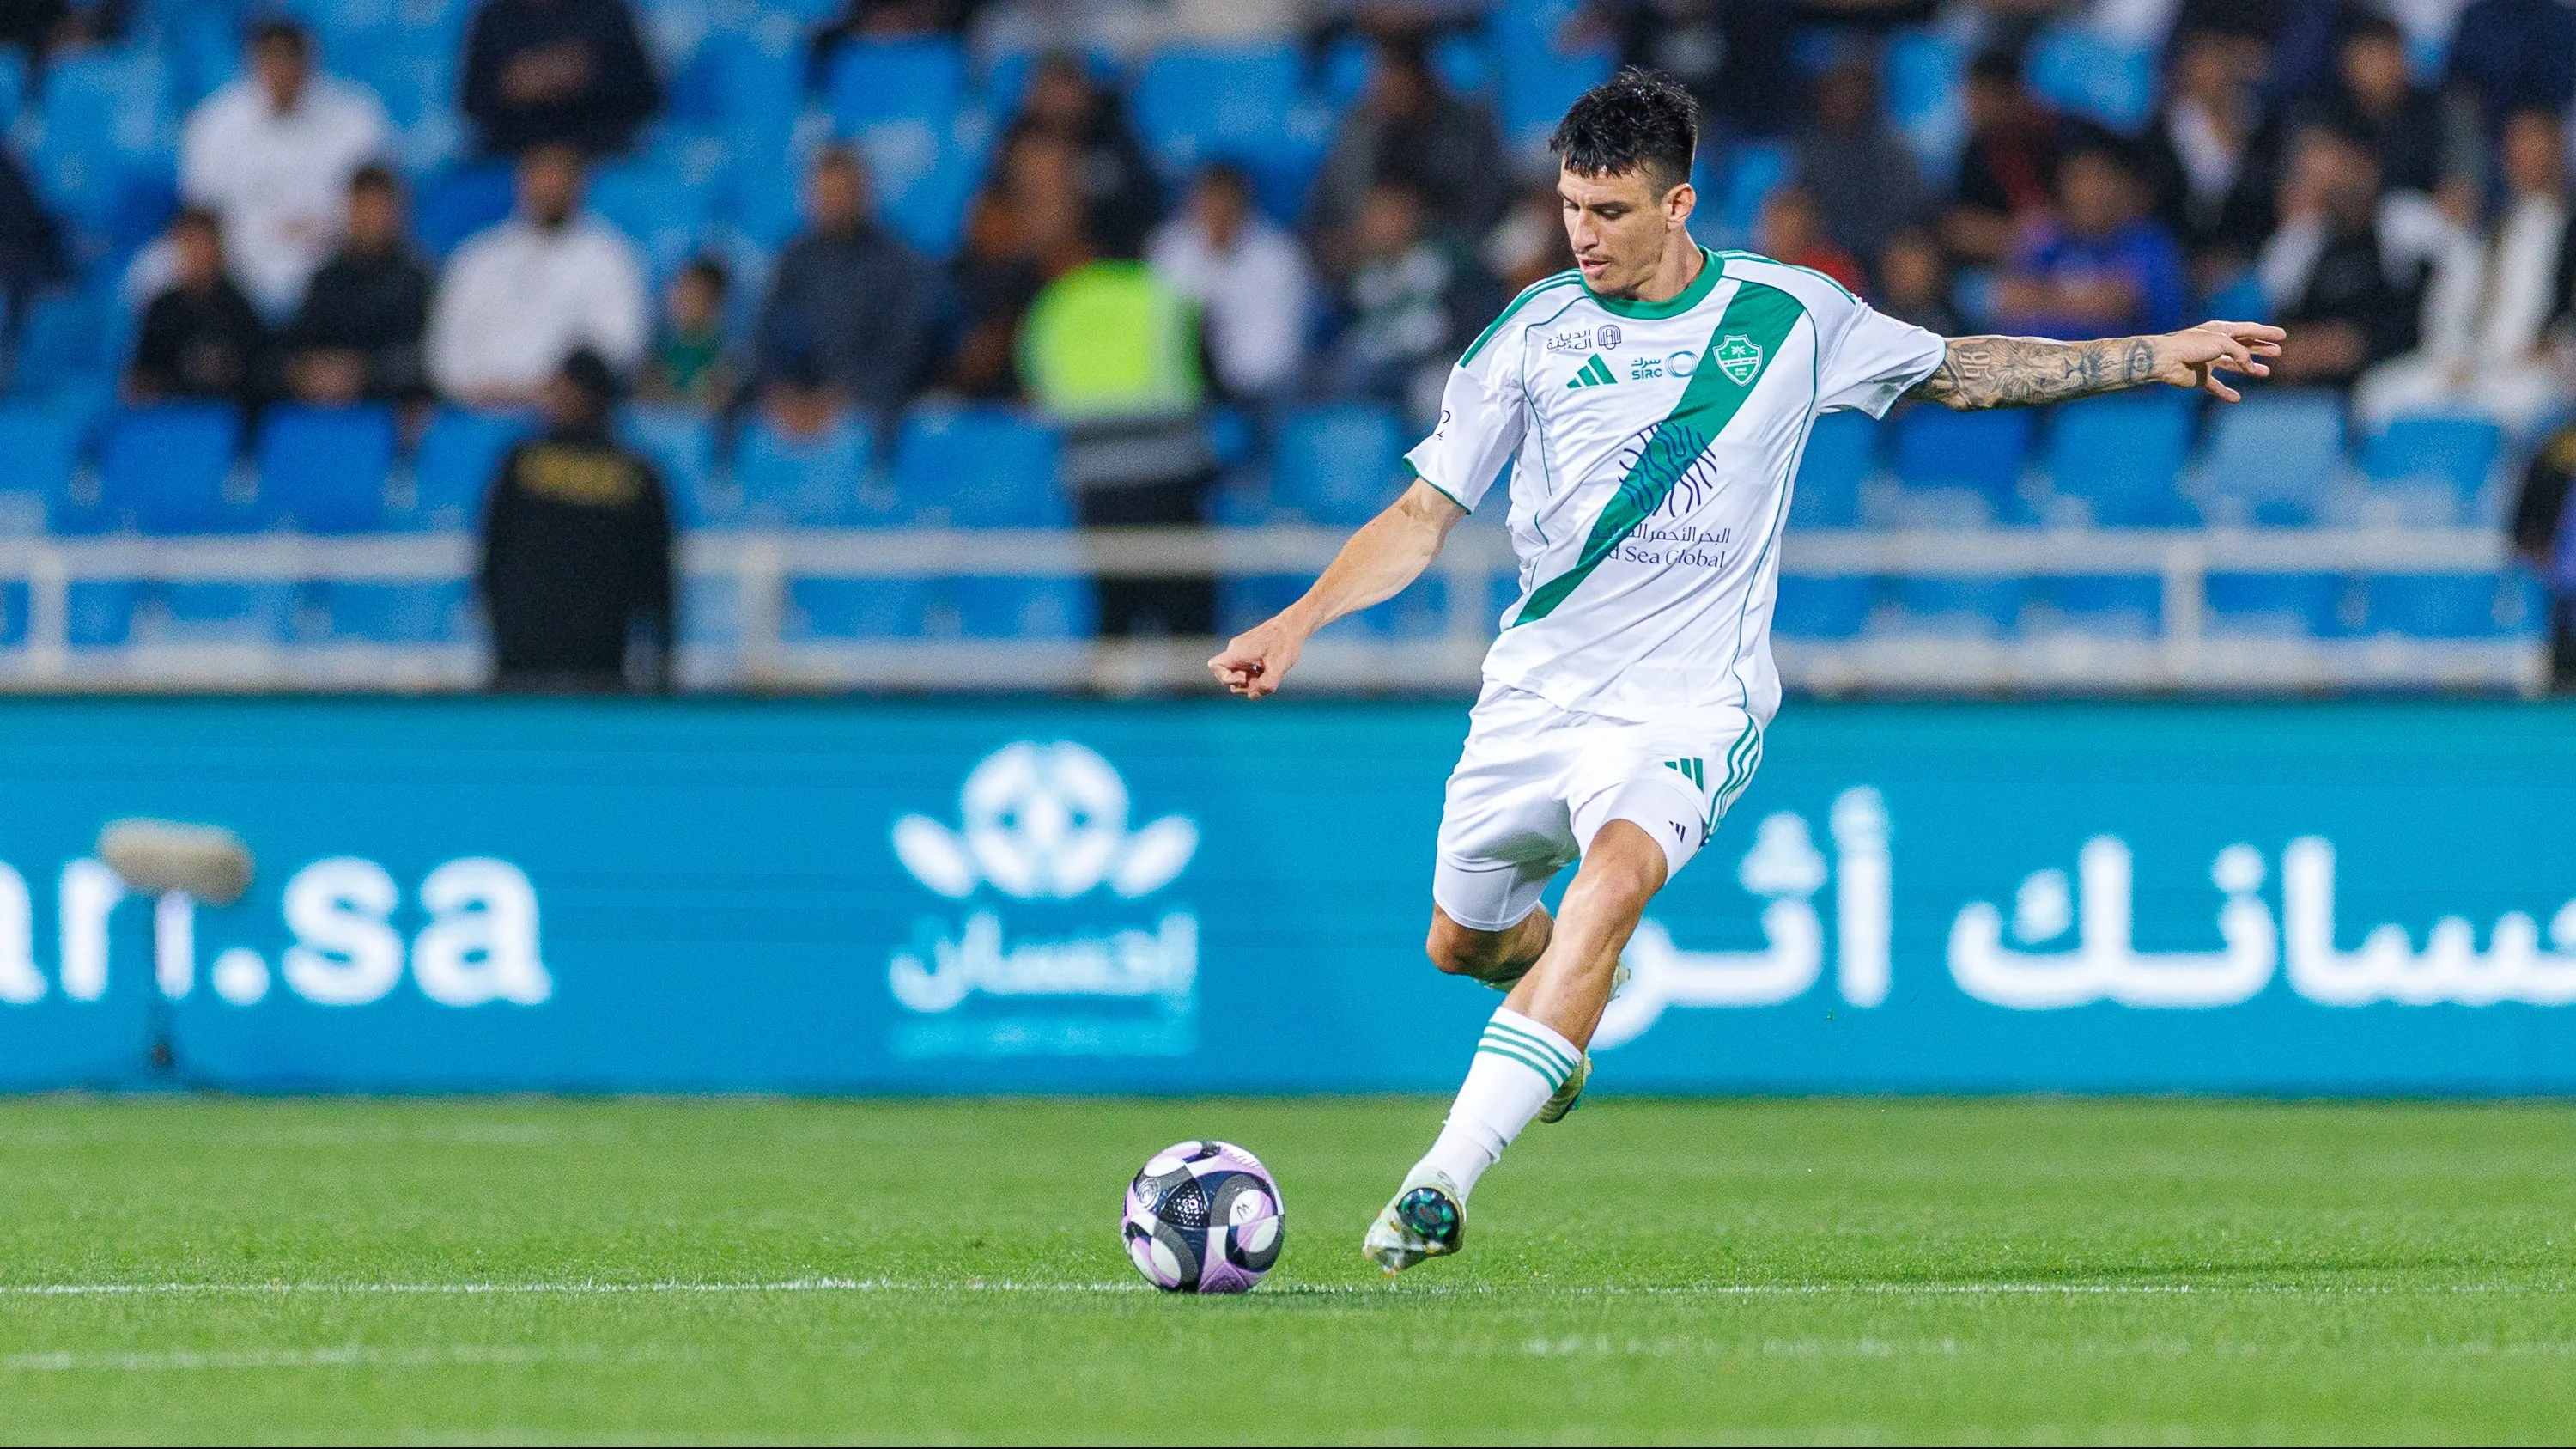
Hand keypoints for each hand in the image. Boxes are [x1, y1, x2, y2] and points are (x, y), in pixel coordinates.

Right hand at [1207, 613, 1309, 698]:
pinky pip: (1245, 668)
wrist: (1293, 625)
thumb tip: (1253, 695)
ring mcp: (1241, 649)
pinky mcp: (1248, 650)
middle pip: (1228, 676)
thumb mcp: (1278, 669)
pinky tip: (1268, 669)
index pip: (1215, 666)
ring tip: (1268, 673)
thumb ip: (1265, 686)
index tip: (1245, 677)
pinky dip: (1255, 673)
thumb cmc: (1285, 644)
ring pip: (1238, 673)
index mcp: (1238, 652)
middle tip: (1263, 678)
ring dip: (1252, 680)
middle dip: (1245, 684)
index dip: (1226, 679)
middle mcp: (1235, 650)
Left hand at [2152, 321, 2284, 402]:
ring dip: (2249, 368)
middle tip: (2277, 352)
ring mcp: (2208, 361)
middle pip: (2243, 347)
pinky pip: (2216, 386)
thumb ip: (2241, 353)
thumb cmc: (2192, 345)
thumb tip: (2250, 366)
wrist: (2165, 359)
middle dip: (2260, 349)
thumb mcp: (2222, 343)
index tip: (2282, 335)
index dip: (2265, 332)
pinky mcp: (2200, 377)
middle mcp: (2215, 344)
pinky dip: (2226, 392)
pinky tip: (2236, 398)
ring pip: (2233, 365)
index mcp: (2220, 330)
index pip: (2248, 330)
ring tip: (2265, 372)